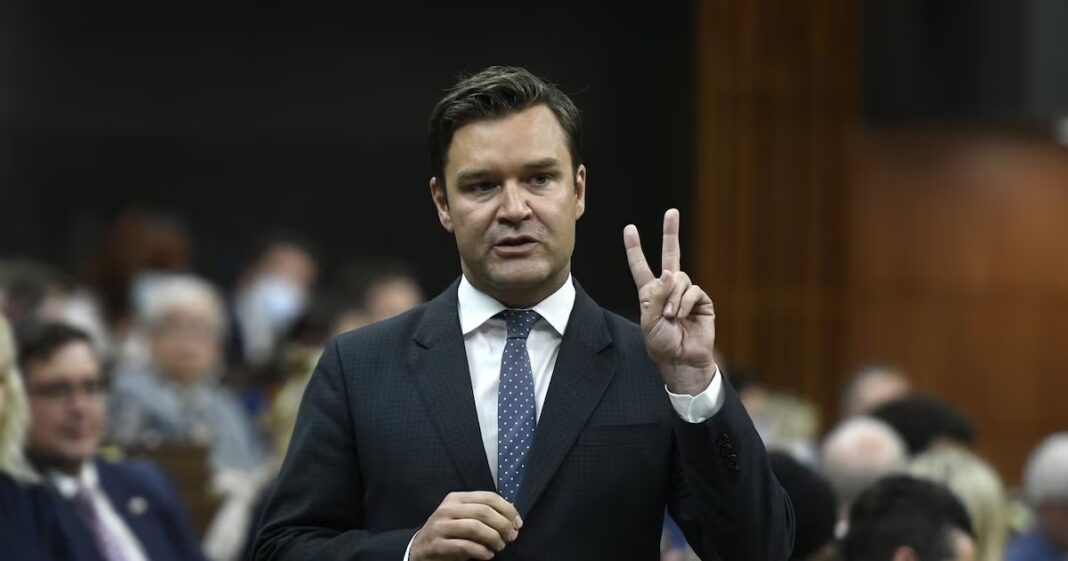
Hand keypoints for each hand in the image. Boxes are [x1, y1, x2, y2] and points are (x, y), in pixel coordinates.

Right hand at [410, 491, 521, 560]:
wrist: (420, 549)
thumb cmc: (448, 533)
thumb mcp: (463, 518)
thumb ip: (483, 514)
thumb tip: (512, 517)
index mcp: (457, 499)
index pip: (488, 497)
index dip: (507, 509)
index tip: (517, 523)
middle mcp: (447, 509)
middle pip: (483, 512)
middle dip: (503, 525)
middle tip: (511, 537)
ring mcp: (440, 526)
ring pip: (474, 527)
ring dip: (493, 538)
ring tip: (500, 546)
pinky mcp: (437, 545)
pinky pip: (464, 546)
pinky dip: (481, 551)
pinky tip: (488, 555)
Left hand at [624, 209, 716, 394]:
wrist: (682, 360)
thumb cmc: (662, 344)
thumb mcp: (650, 320)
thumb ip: (657, 295)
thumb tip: (670, 272)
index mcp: (651, 293)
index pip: (641, 267)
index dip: (635, 249)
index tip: (629, 229)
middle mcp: (669, 289)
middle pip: (670, 255)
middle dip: (670, 233)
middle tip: (671, 212)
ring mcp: (686, 294)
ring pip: (680, 279)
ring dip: (673, 297)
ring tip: (671, 316)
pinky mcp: (702, 301)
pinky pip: (693, 291)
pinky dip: (685, 303)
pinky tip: (682, 316)